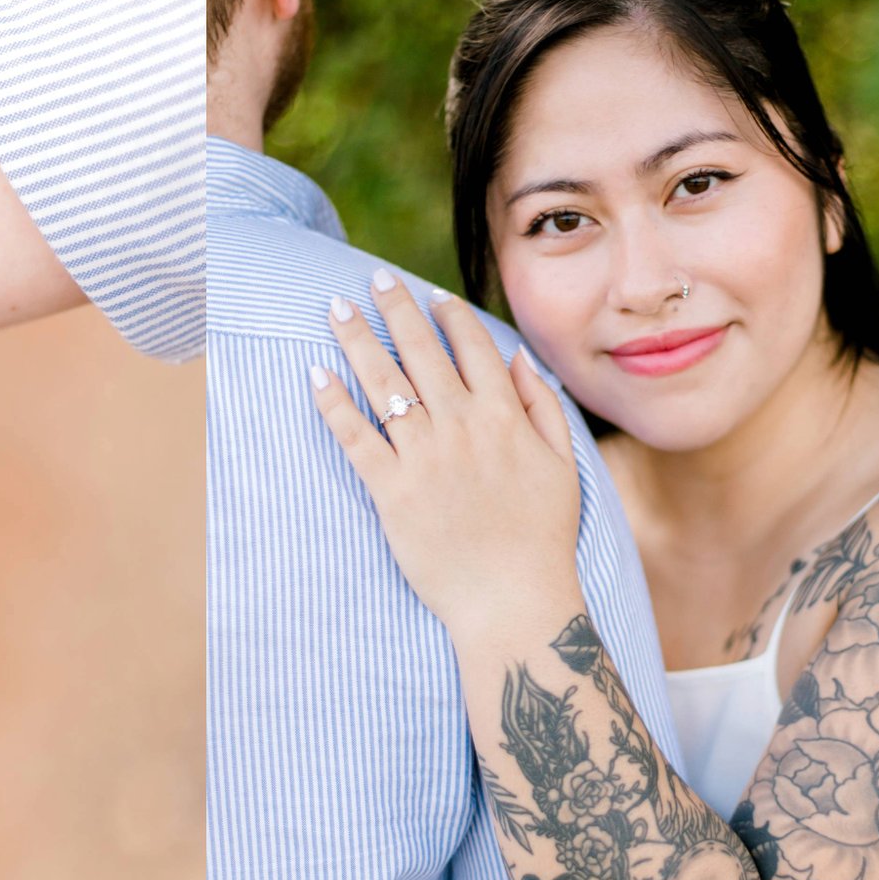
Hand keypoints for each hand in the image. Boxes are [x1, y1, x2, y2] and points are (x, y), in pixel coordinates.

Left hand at [311, 272, 584, 649]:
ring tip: (335, 310)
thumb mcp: (562, 463)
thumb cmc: (542, 536)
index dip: (449, 316)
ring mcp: (424, 458)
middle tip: (371, 281)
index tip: (430, 294)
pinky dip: (334, 404)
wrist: (512, 599)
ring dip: (357, 340)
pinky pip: (356, 438)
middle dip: (395, 309)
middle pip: (420, 352)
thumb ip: (540, 406)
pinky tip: (315, 375)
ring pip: (384, 384)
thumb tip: (517, 359)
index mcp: (503, 415)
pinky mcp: (391, 493)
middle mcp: (461, 426)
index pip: (472, 347)